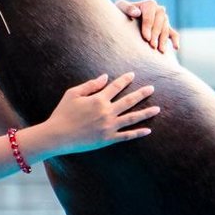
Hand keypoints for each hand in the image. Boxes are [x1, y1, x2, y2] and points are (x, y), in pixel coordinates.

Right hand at [38, 71, 158, 157]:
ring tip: (157, 109)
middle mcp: (107, 112)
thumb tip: (105, 77)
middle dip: (142, 93)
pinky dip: (138, 133)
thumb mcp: (73, 94)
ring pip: (132, 118)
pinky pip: (126, 136)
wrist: (57, 136)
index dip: (125, 80)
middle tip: (152, 88)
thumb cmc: (62, 113)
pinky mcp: (107, 139)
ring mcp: (109, 127)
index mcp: (98, 100)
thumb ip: (90, 85)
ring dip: (146, 113)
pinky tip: (148, 130)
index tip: (133, 75)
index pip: (116, 86)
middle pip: (129, 101)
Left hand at [117, 0, 179, 52]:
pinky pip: (173, 33)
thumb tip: (137, 13)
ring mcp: (164, 19)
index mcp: (149, 4)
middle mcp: (158, 10)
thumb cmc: (120, 13)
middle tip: (152, 46)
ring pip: (167, 28)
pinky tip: (176, 48)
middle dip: (156, 34)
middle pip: (161, 22)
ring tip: (160, 51)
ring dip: (164, 39)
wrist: (123, 21)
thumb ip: (127, 8)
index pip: (150, 16)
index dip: (148, 26)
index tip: (146, 38)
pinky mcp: (166, 28)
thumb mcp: (120, 8)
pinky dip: (175, 40)